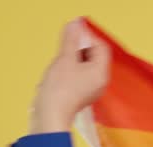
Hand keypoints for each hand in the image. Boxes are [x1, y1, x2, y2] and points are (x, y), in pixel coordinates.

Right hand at [28, 19, 109, 134]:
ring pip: (85, 66)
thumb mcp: (65, 58)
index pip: (101, 47)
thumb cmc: (59, 89)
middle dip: (79, 49)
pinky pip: (79, 76)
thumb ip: (71, 40)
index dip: (88, 38)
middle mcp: (101, 82)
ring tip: (61, 67)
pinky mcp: (82, 94)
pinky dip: (70, 70)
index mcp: (101, 72)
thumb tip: (76, 25)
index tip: (72, 36)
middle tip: (65, 53)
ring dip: (72, 60)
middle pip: (94, 56)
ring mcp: (92, 89)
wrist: (51, 115)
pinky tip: (59, 76)